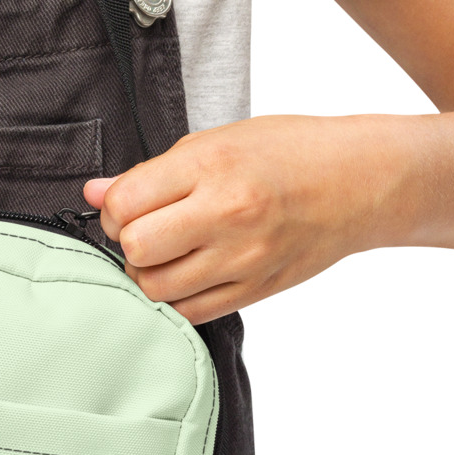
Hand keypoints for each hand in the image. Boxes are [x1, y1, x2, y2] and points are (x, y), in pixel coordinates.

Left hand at [84, 114, 391, 321]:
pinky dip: (176, 297)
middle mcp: (228, 215)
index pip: (126, 203)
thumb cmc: (288, 151)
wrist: (359, 182)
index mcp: (212, 168)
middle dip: (128, 239)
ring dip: (148, 272)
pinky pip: (191, 313)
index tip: (126, 202)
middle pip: (137, 248)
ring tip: (166, 250)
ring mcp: (244, 259)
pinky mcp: (256, 290)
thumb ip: (152, 173)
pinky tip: (187, 271)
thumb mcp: (215, 141)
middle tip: (144, 227)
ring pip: (157, 288)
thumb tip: (94, 193)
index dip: (113, 206)